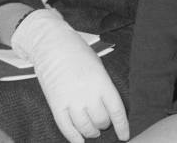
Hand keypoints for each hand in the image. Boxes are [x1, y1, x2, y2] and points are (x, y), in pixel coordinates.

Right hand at [11, 8, 128, 141]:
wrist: (52, 44)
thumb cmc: (76, 51)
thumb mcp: (97, 65)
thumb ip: (103, 85)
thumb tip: (108, 107)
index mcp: (101, 81)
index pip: (116, 110)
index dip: (122, 126)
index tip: (124, 135)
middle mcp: (88, 93)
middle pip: (101, 120)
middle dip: (104, 124)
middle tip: (103, 122)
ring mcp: (71, 100)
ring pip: (85, 128)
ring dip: (91, 132)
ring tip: (93, 131)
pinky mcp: (56, 104)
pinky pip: (66, 128)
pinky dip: (74, 138)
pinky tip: (79, 141)